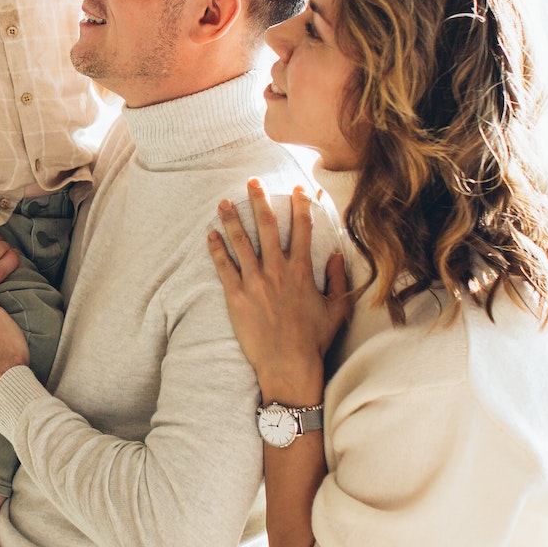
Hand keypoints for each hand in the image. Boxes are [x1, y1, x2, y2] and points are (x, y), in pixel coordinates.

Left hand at [206, 180, 350, 406]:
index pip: (302, 228)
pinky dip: (216, 248)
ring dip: (231, 219)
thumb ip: (337, 280)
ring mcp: (255, 282)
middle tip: (252, 181)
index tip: (298, 188)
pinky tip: (210, 234)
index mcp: (302, 270)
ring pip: (241, 241)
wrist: (288, 365)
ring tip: (224, 202)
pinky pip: (223, 266)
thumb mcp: (337, 309)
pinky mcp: (236, 296)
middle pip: (267, 225)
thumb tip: (337, 255)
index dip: (301, 204)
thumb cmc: (314, 340)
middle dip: (260, 199)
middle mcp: (278, 270)